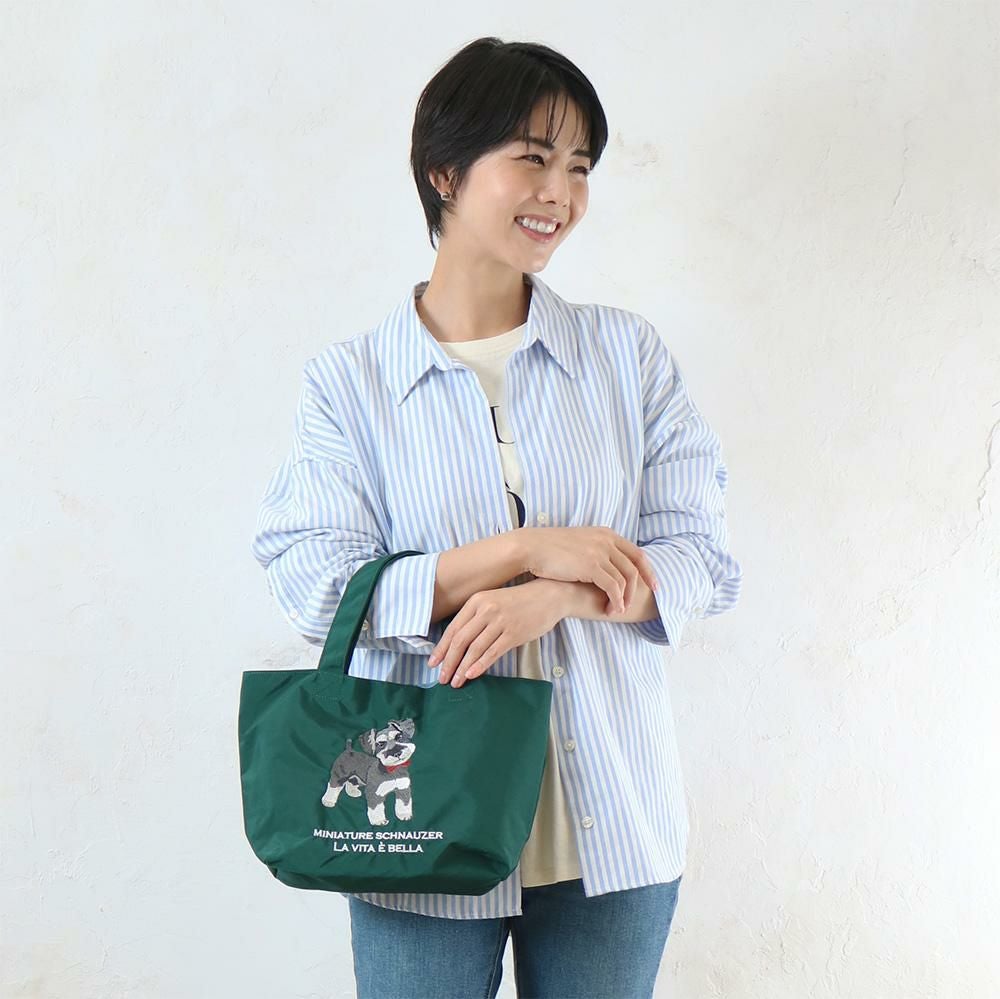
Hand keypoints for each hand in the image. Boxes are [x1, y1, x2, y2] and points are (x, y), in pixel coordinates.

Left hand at [427, 580, 564, 688]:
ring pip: (474, 649)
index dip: (441, 648)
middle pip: (460, 641)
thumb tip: (458, 644)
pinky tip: (471, 675)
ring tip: (456, 682)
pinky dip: (480, 665)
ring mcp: (500, 621)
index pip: (453, 629)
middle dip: (448, 662)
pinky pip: (492, 652)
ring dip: (462, 668)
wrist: (548, 595)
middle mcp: (485, 610)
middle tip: (442, 678)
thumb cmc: (518, 601)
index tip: (433, 663)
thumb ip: (476, 618)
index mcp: (476, 601)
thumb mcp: (492, 601)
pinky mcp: (513, 633)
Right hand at [520, 526, 658, 615]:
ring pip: (625, 579)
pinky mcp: (591, 566)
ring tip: (618, 610)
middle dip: (641, 587)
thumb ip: (597, 549)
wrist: (532, 547)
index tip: (653, 585)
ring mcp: (600, 552)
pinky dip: (616, 600)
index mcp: (606, 534)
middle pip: (635, 566)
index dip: (647, 571)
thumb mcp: (581, 543)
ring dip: (625, 598)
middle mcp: (607, 540)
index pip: (637, 553)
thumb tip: (607, 564)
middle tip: (641, 602)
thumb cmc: (552, 549)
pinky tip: (612, 610)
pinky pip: (613, 587)